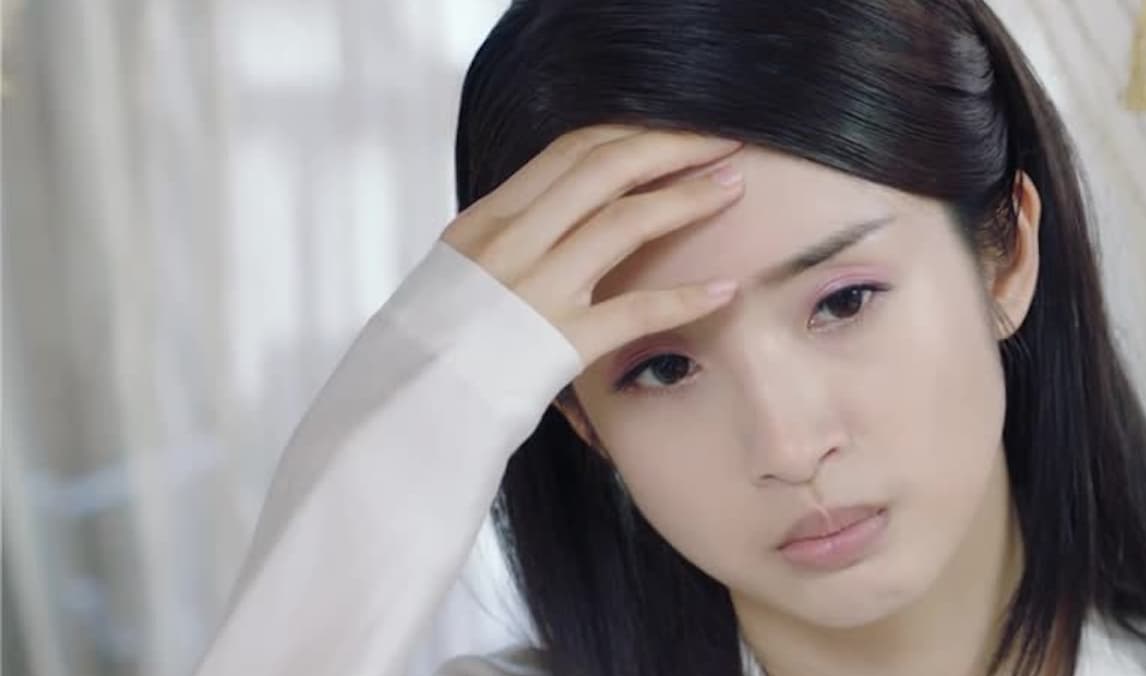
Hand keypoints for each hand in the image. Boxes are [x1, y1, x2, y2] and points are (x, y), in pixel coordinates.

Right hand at [440, 126, 744, 363]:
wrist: (403, 414)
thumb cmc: (436, 350)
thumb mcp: (460, 276)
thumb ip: (511, 241)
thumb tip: (562, 214)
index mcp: (485, 220)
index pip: (569, 151)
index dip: (632, 134)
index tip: (677, 131)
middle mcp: (508, 244)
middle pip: (605, 169)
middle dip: (672, 147)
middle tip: (724, 142)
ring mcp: (533, 291)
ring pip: (625, 221)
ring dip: (688, 198)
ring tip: (733, 188)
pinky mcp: (558, 343)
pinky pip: (636, 310)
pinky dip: (686, 297)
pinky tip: (724, 289)